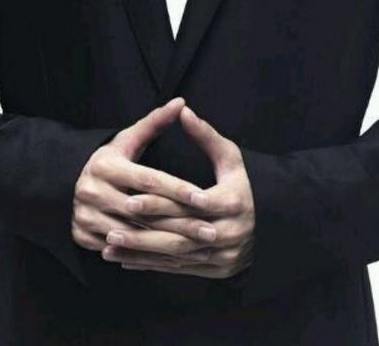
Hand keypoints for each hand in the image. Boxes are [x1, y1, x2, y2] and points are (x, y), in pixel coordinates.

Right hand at [71, 98, 219, 262]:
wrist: (66, 184)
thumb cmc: (110, 161)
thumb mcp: (127, 140)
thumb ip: (155, 123)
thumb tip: (181, 103)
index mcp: (105, 165)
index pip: (148, 179)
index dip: (177, 188)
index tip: (204, 197)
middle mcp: (92, 191)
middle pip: (143, 210)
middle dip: (179, 221)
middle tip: (211, 229)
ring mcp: (85, 216)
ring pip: (134, 234)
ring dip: (167, 242)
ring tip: (197, 245)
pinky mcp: (82, 236)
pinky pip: (120, 250)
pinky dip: (146, 255)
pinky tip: (171, 258)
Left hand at [103, 105, 255, 279]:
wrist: (268, 227)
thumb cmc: (240, 185)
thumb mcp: (230, 157)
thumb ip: (205, 135)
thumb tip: (182, 109)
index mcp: (232, 202)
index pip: (189, 202)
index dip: (158, 201)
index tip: (129, 197)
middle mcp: (228, 233)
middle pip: (179, 233)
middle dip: (143, 231)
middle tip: (111, 226)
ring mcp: (221, 255)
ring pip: (175, 255)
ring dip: (141, 252)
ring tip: (110, 245)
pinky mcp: (214, 270)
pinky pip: (177, 269)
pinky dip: (150, 264)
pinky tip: (124, 261)